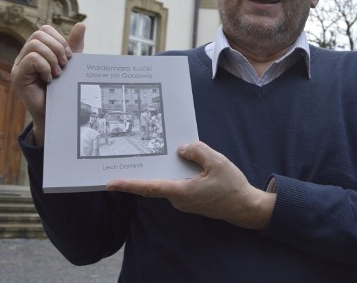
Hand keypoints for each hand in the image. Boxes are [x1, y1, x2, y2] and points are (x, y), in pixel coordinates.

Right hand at [11, 23, 85, 145]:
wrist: (56, 113)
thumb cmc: (62, 89)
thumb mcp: (71, 64)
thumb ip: (74, 45)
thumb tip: (81, 24)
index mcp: (36, 50)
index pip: (44, 30)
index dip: (59, 39)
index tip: (69, 56)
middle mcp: (24, 55)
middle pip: (39, 34)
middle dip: (57, 48)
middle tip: (64, 65)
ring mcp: (19, 65)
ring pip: (35, 45)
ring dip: (52, 58)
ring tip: (57, 73)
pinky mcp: (17, 76)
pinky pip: (32, 59)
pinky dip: (45, 67)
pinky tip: (49, 79)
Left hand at [106, 141, 275, 229]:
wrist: (246, 207)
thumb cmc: (232, 187)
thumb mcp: (216, 162)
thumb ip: (197, 151)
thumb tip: (181, 149)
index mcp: (181, 192)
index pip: (149, 187)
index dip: (128, 185)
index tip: (110, 184)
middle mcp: (178, 199)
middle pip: (156, 182)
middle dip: (144, 170)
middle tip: (128, 155)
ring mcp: (184, 201)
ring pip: (168, 182)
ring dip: (163, 169)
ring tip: (157, 150)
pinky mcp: (190, 199)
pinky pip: (177, 183)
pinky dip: (175, 172)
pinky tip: (180, 160)